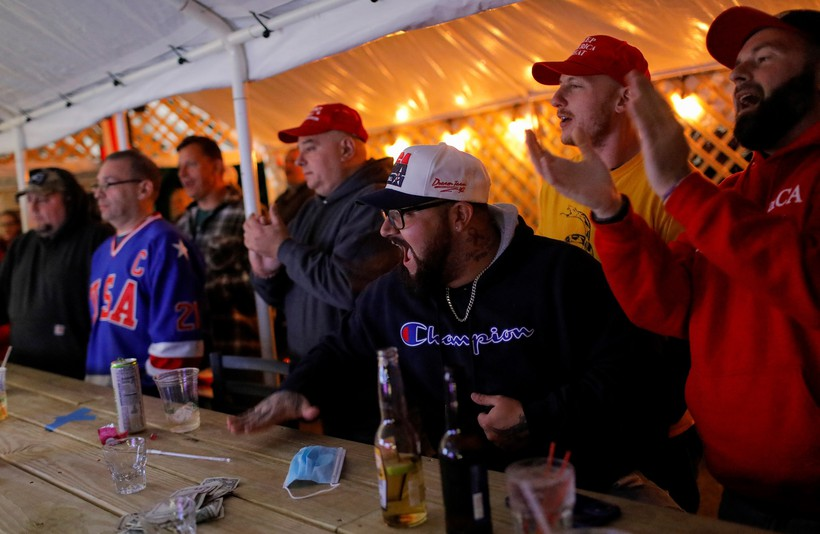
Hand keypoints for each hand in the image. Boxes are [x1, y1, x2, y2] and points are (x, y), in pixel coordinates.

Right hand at [227, 390, 319, 433]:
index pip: (267, 418)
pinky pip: (249, 413)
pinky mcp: (260, 408)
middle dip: (244, 423)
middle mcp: (268, 409)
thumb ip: (309, 410)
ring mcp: (263, 408)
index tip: (249, 428)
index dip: (258, 424)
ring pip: (250, 415)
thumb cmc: (298, 401)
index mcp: (279, 410)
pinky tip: (230, 421)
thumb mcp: (305, 405)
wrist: (292, 390)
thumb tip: (316, 412)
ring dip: (239, 420)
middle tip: (232, 428)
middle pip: (255, 418)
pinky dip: (240, 417)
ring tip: (227, 425)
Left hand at [244, 209, 287, 274]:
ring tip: (254, 229)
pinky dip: (248, 239)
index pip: (250, 220)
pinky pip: (247, 242)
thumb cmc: (282, 237)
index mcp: (258, 230)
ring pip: (245, 235)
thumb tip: (273, 204)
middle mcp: (253, 237)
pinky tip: (253, 237)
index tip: (255, 215)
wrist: (284, 251)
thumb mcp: (279, 223)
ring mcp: (253, 244)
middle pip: (246, 227)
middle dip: (249, 222)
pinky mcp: (255, 249)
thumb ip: (274, 213)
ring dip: (248, 230)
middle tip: (255, 221)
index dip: (252, 216)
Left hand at [472, 392, 528, 449]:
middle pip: (486, 427)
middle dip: (492, 422)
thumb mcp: (499, 400)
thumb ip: (484, 399)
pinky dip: (504, 438)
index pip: (480, 417)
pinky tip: (512, 432)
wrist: (531, 421)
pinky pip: (501, 442)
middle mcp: (489, 436)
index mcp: (486, 424)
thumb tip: (472, 396)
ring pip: (493, 435)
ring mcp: (498, 443)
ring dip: (497, 431)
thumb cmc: (514, 409)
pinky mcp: (507, 448)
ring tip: (509, 425)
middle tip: (504, 417)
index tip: (497, 411)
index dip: (488, 413)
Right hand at [526, 129, 622, 217]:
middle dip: (532, 146)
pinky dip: (548, 171)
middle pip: (539, 160)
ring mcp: (561, 182)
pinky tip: (544, 160)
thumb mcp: (591, 156)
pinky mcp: (567, 190)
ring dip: (535, 156)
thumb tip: (577, 128)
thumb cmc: (598, 179)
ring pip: (542, 170)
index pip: (543, 154)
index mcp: (562, 166)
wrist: (609, 196)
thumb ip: (583, 144)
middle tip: (526, 132)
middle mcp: (558, 174)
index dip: (535, 143)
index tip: (529, 131)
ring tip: (530, 142)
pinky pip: (553, 180)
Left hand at [624, 70, 691, 196]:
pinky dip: (638, 112)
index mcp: (674, 128)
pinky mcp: (654, 145)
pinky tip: (631, 101)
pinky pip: (645, 125)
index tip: (642, 79)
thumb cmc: (671, 168)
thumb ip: (665, 132)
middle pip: (657, 103)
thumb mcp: (671, 145)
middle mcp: (671, 128)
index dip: (651, 91)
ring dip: (640, 93)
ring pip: (651, 110)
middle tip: (633, 72)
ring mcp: (664, 136)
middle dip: (645, 87)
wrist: (677, 184)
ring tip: (630, 80)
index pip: (662, 106)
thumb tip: (659, 121)